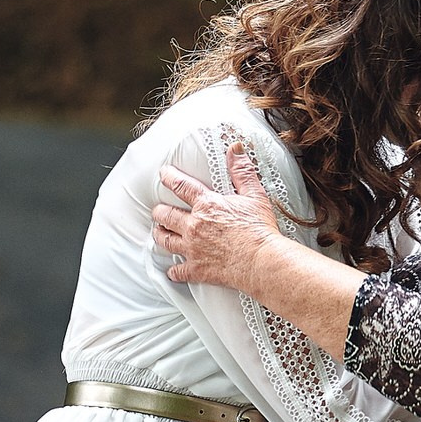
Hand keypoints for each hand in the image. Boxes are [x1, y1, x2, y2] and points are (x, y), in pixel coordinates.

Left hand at [152, 143, 283, 292]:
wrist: (262, 261)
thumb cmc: (260, 230)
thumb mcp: (254, 195)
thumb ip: (242, 172)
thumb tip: (235, 149)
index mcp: (207, 205)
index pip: (181, 186)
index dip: (169, 177)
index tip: (163, 174)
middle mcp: (194, 226)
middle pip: (165, 215)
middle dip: (159, 212)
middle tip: (158, 211)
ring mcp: (193, 249)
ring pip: (165, 241)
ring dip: (160, 236)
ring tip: (159, 233)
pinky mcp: (197, 269)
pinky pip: (178, 272)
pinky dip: (174, 271)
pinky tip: (173, 271)